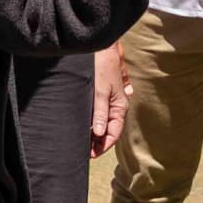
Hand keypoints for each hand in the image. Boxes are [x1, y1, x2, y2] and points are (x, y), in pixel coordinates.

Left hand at [90, 43, 131, 157]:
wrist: (102, 47)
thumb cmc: (103, 68)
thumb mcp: (100, 91)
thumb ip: (100, 113)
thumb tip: (99, 133)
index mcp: (120, 107)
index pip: (113, 133)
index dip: (103, 146)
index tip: (91, 154)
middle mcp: (116, 106)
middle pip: (108, 129)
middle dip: (98, 141)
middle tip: (84, 150)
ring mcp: (110, 100)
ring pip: (103, 122)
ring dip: (94, 131)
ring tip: (82, 140)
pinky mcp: (103, 95)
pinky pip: (99, 113)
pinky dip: (93, 121)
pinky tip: (84, 125)